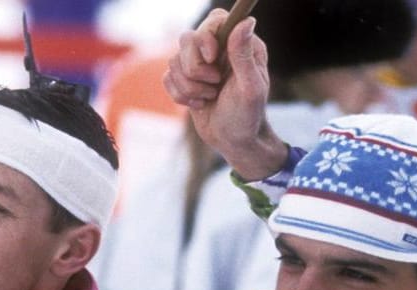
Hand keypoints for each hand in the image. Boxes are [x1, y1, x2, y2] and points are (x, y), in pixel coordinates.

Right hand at [163, 10, 286, 178]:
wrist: (234, 142)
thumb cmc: (247, 117)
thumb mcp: (250, 87)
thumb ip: (244, 54)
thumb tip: (247, 21)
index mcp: (239, 46)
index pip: (216, 20)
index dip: (206, 36)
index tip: (211, 57)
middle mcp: (219, 50)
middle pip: (187, 39)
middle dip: (196, 70)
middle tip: (215, 86)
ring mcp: (200, 63)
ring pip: (174, 60)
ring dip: (190, 87)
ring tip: (210, 98)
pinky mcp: (185, 78)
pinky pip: (167, 77)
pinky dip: (180, 95)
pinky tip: (199, 105)